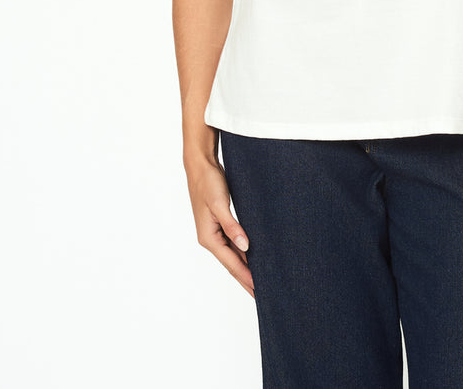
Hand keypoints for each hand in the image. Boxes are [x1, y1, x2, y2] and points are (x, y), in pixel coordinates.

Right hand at [185, 155, 254, 297]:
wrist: (201, 166)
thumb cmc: (208, 183)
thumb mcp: (220, 204)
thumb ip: (232, 226)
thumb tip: (245, 247)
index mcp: (209, 238)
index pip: (232, 264)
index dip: (246, 277)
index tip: (259, 291)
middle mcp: (211, 238)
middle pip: (232, 264)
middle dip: (246, 279)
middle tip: (261, 296)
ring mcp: (215, 232)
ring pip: (233, 255)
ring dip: (246, 268)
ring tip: (260, 282)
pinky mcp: (220, 223)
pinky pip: (233, 244)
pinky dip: (243, 253)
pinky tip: (252, 257)